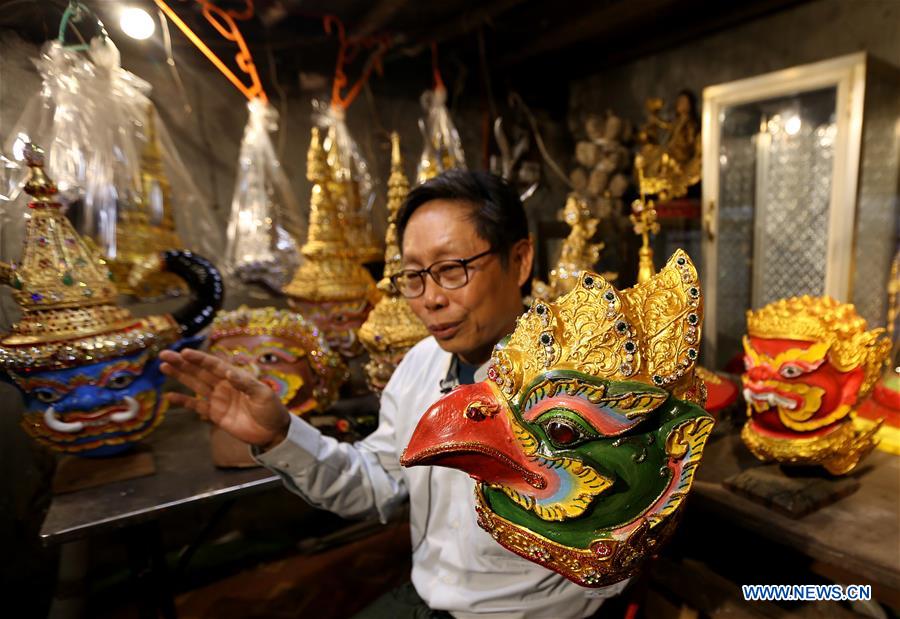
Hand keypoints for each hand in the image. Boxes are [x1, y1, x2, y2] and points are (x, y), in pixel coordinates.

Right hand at [159, 348, 289, 449]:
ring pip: (195, 385)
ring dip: (180, 376)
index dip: (199, 358)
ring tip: (164, 367)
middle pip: (200, 372)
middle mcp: (224, 385)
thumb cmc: (271, 409)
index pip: (214, 365)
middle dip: (183, 363)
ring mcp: (218, 399)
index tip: (183, 352)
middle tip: (164, 355)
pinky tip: (170, 396)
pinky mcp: (215, 414)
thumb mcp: (262, 394)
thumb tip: (227, 372)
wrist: (273, 432)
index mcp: (235, 377)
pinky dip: (184, 401)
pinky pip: (196, 406)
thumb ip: (245, 383)